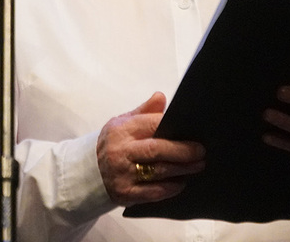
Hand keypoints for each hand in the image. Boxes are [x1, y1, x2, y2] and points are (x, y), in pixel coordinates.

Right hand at [96, 91, 205, 205]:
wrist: (88, 172)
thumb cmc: (112, 144)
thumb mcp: (121, 123)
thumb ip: (143, 111)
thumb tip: (161, 97)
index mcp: (120, 130)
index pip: (151, 124)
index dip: (172, 126)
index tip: (191, 130)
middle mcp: (120, 151)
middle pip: (157, 149)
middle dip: (182, 151)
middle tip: (201, 151)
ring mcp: (122, 174)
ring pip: (158, 171)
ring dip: (181, 169)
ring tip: (198, 165)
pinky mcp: (126, 193)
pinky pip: (153, 191)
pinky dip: (170, 188)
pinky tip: (181, 182)